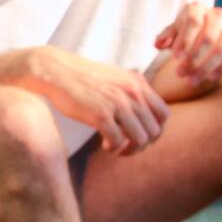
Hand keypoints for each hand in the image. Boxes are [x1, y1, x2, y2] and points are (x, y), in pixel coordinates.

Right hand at [23, 46, 169, 155]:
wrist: (57, 72)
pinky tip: (104, 144)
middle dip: (141, 145)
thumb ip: (133, 92)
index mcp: (138, 83)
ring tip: (115, 147)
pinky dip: (113, 148)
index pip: (164, 115)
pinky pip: (118, 141)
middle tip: (126, 146)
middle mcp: (132, 92)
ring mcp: (117, 103)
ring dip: (129, 150)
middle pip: (154, 132)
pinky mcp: (100, 114)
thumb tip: (144, 114)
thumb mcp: (116, 79)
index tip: (139, 136)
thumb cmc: (84, 79)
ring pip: (140, 139)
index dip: (155, 131)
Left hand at [155, 3, 221, 85]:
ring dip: (206, 67)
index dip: (185, 41)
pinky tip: (209, 78)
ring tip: (191, 80)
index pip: (193, 23)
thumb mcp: (173, 32)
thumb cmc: (184, 33)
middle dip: (193, 59)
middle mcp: (218, 15)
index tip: (175, 58)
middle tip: (180, 74)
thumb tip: (159, 43)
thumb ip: (166, 36)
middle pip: (208, 38)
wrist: (204, 32)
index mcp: (198, 9)